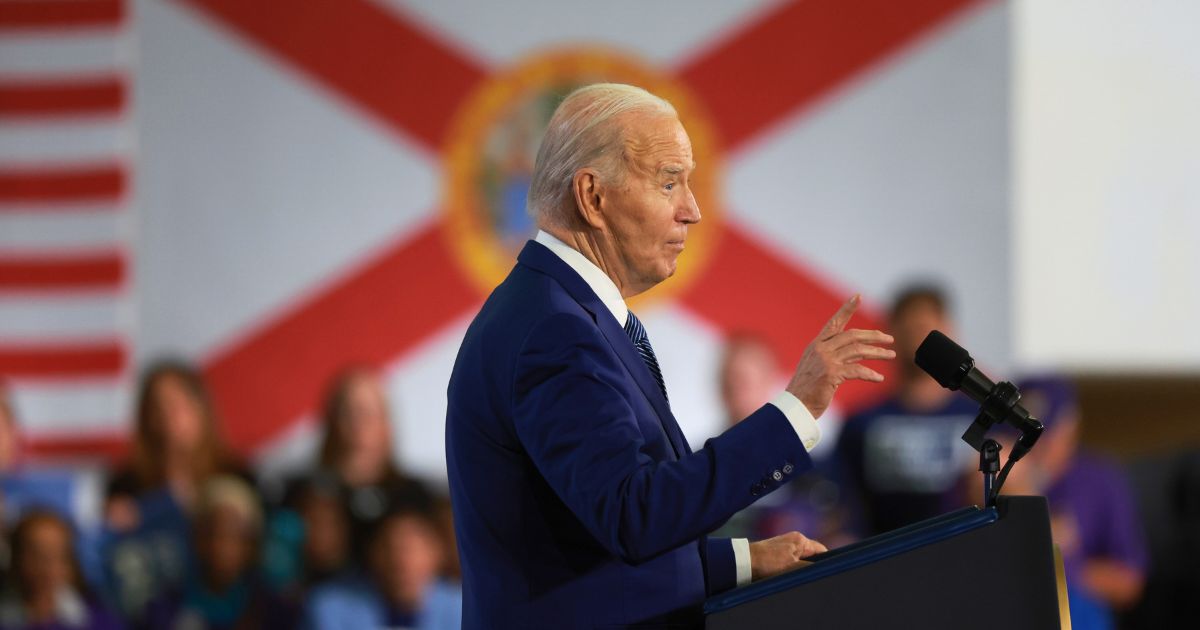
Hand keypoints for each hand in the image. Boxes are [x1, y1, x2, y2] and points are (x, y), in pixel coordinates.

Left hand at [749, 531, 827, 580]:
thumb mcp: (792, 566)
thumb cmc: (767, 561)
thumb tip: (822, 570)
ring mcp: (784, 547)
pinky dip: (790, 570)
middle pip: (811, 556)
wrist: (743, 562)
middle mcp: (793, 541)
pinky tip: (787, 577)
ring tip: (797, 578)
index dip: (827, 562)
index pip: (821, 550)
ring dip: (800, 570)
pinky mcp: (776, 555)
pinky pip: (790, 564)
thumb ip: (809, 567)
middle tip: (812, 578)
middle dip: (812, 567)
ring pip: (800, 561)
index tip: (829, 572)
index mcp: (800, 540)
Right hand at [786, 294, 894, 418]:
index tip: (858, 296)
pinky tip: (880, 378)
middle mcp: (821, 349)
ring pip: (858, 350)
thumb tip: (859, 351)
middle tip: (890, 339)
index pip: (834, 322)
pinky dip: (871, 374)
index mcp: (816, 344)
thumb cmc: (807, 389)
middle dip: (874, 336)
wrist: (795, 406)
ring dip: (878, 352)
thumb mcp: (818, 366)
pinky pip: (857, 370)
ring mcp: (826, 360)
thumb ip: (834, 355)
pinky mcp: (831, 374)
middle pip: (853, 335)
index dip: (847, 309)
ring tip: (892, 355)